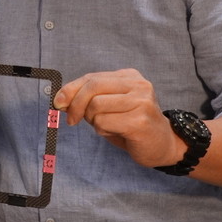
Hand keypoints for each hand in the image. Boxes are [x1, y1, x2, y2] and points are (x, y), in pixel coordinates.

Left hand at [53, 69, 181, 168]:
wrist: (163, 145)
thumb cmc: (132, 125)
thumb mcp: (108, 107)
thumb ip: (87, 100)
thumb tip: (60, 100)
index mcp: (129, 76)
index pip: (91, 78)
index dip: (70, 89)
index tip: (58, 103)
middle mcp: (138, 85)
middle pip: (92, 87)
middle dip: (76, 105)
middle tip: (72, 120)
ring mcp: (142, 101)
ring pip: (95, 106)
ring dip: (93, 121)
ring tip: (108, 126)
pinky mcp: (140, 121)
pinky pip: (103, 123)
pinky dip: (103, 130)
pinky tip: (117, 132)